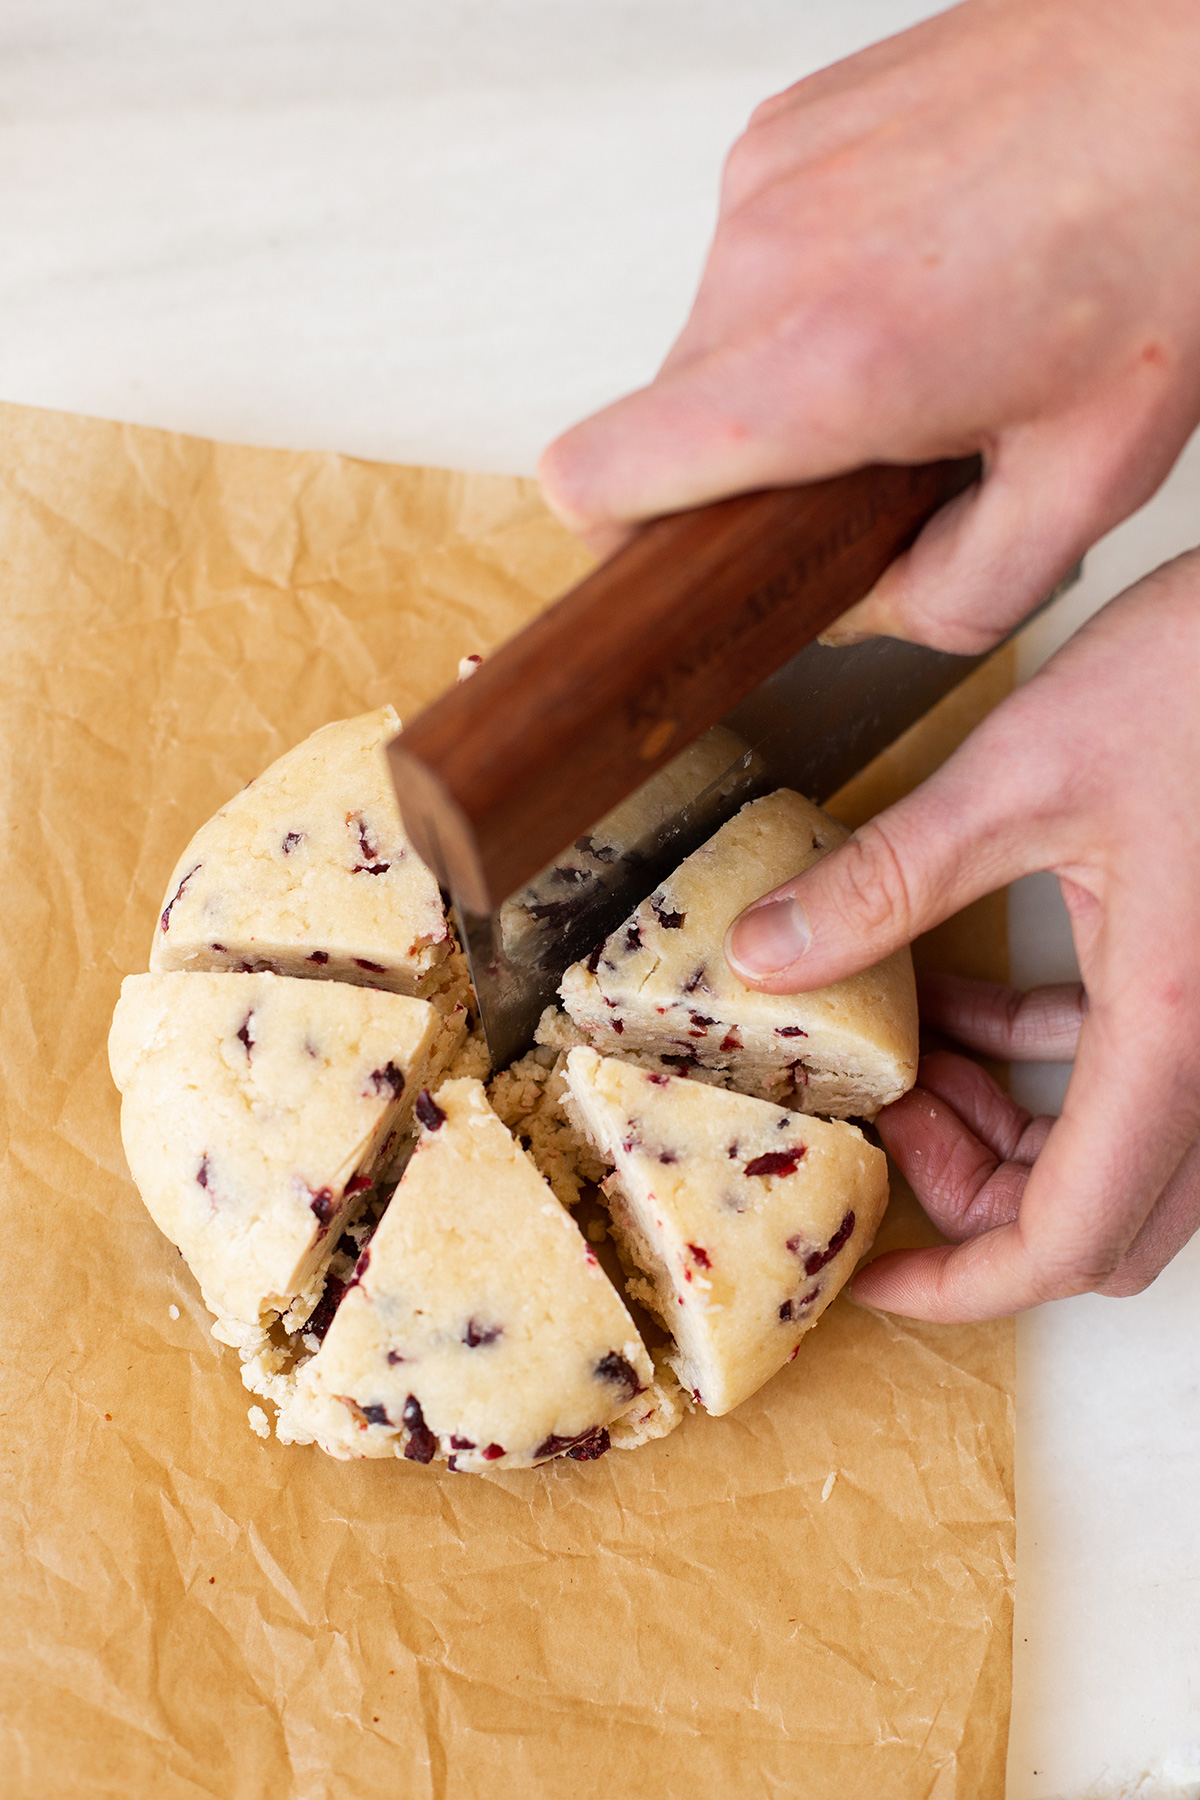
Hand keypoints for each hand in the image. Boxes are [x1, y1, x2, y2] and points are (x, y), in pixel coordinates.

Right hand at [539, 0, 1199, 651]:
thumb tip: (866, 610)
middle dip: (746, 462)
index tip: (671, 557)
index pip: (597, 478)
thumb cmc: (1164, 235)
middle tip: (871, 449)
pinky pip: (747, 255)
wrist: (1193, 66)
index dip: (618, 542)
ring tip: (915, 343)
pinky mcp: (780, 131)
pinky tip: (911, 271)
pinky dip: (810, 285)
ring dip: (785, 368)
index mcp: (829, 367)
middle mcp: (769, 261)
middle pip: (659, 422)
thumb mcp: (1088, 480)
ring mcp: (766, 181)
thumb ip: (961, 594)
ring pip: (708, 339)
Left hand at [724, 555, 1199, 1319]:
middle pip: (1098, 1218)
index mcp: (1179, 1033)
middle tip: (883, 1118)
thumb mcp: (1022, 775)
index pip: (1071, 1241)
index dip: (962, 1288)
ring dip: (1004, 1126)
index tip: (874, 1280)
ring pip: (1118, 1152)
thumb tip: (767, 953)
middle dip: (974, 1197)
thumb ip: (889, 879)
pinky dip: (1044, 1060)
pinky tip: (964, 992)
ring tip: (905, 1049)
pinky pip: (1132, 1068)